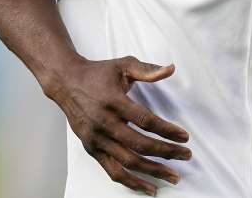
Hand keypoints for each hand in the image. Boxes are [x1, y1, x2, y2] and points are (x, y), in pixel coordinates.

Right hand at [44, 56, 190, 194]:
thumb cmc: (97, 73)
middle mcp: (104, 122)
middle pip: (140, 144)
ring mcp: (97, 138)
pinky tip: (148, 186)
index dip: (167, 130)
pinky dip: (131, 182)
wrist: (65, 83)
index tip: (184, 137)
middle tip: (186, 155)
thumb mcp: (123, 65)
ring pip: (128, 161)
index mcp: (114, 101)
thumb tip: (171, 69)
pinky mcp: (91, 149)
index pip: (145, 120)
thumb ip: (147, 70)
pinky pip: (113, 170)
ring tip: (173, 176)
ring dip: (152, 171)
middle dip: (166, 152)